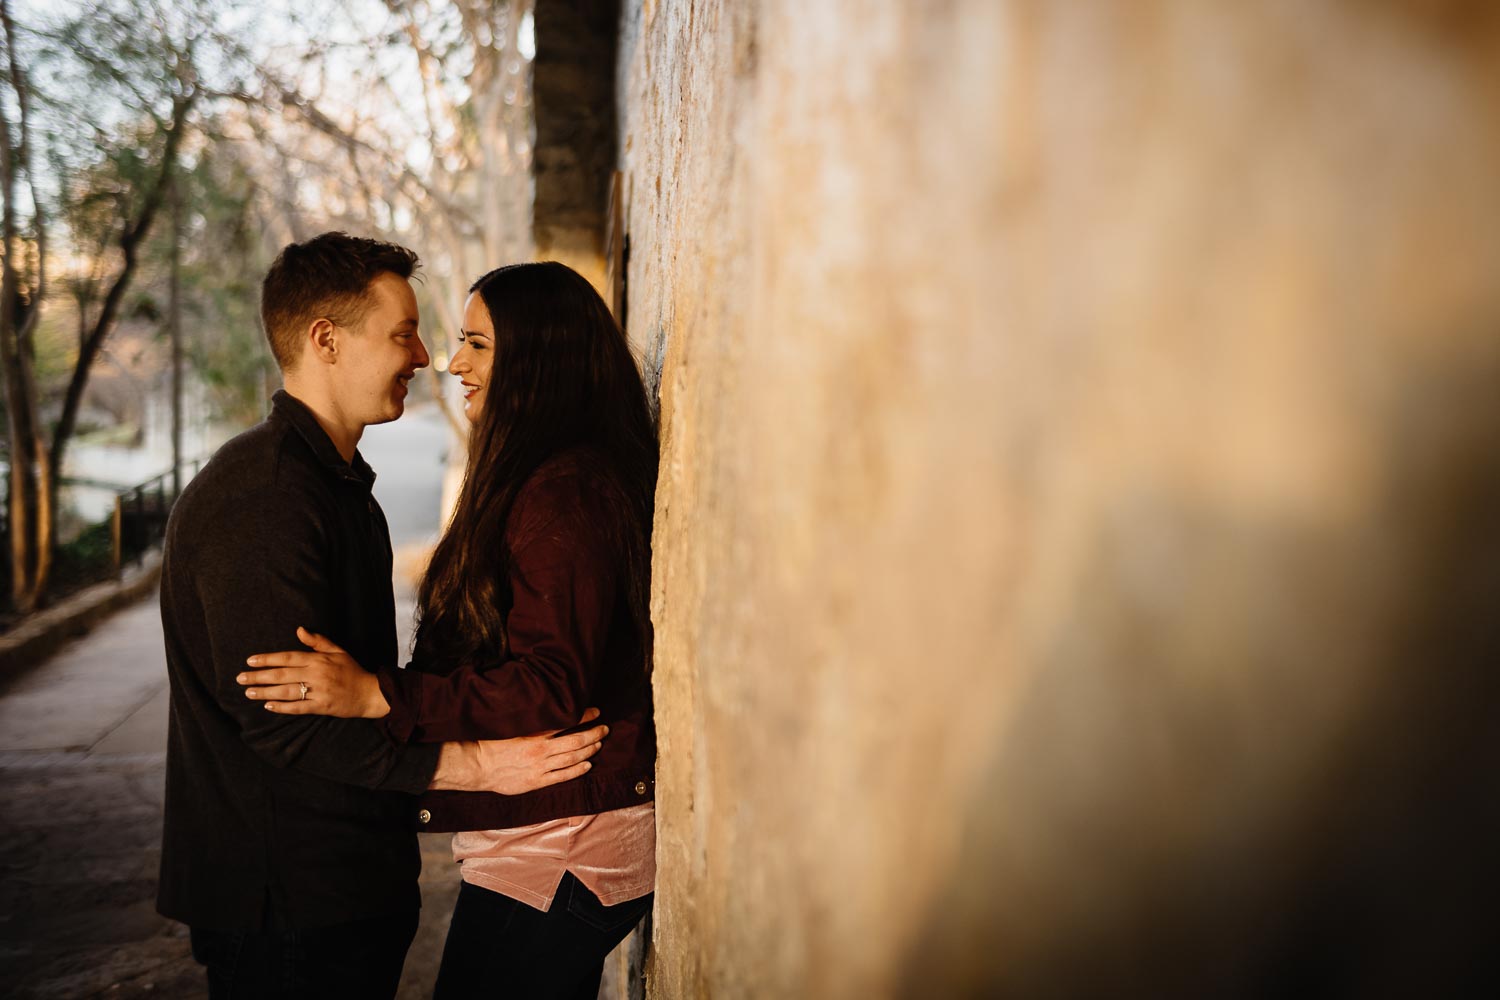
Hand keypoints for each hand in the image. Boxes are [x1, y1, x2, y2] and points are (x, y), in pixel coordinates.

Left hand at [238, 627, 389, 718]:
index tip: (250, 661)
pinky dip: (282, 707)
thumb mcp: (338, 651)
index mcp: (318, 659)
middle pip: (282, 675)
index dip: (267, 659)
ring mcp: (319, 691)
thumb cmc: (352, 670)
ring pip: (286, 691)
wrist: (369, 693)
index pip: (287, 657)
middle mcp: (316, 674)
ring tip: (249, 692)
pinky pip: (298, 707)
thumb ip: (317, 641)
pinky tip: (268, 706)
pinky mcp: (321, 706)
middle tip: (240, 678)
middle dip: (259, 676)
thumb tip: (299, 629)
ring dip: (265, 692)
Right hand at [432, 709, 607, 793]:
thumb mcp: (509, 724)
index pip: (565, 722)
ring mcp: (539, 767)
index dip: (583, 717)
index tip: (596, 711)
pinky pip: (562, 776)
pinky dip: (577, 770)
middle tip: (604, 729)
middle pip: (574, 741)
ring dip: (588, 750)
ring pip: (572, 758)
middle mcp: (539, 750)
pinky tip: (588, 765)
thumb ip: (528, 718)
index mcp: (532, 733)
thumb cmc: (490, 742)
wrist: (476, 766)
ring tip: (599, 744)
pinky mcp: (536, 781)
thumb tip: (543, 704)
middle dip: (592, 734)